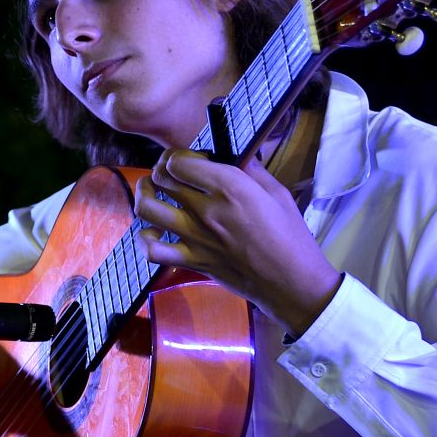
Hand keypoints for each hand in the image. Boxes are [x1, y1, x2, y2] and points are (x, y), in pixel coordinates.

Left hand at [138, 147, 342, 335]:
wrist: (292, 283)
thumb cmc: (291, 236)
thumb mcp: (277, 193)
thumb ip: (252, 170)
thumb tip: (236, 153)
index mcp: (229, 187)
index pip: (180, 160)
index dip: (179, 155)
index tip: (191, 160)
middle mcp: (206, 209)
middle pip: (161, 178)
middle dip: (161, 169)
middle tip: (170, 172)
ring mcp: (194, 236)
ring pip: (148, 207)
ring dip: (144, 193)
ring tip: (151, 189)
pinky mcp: (191, 261)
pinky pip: (152, 250)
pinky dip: (146, 239)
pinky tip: (153, 232)